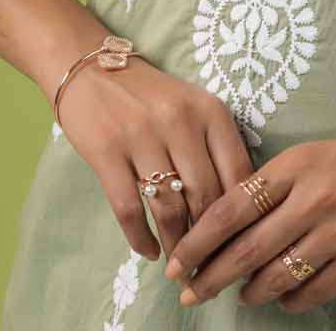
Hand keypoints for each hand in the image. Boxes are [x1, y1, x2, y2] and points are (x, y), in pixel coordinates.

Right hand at [54, 55, 254, 263]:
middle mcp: (180, 120)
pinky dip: (140, 238)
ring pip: (169, 208)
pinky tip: (148, 251)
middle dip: (209, 241)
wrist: (92, 68)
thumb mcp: (194, 109)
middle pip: (205, 197)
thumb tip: (238, 210)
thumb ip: (216, 149)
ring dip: (177, 245)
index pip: (238, 174)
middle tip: (210, 267)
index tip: (240, 245)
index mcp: (210, 110)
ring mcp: (142, 135)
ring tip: (180, 265)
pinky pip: (129, 208)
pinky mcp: (107, 150)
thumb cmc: (152, 97)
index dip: (242, 217)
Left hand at [163, 119, 335, 314]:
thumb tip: (235, 219)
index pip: (231, 207)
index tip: (178, 260)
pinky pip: (311, 292)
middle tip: (190, 292)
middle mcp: (313, 198)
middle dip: (211, 276)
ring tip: (240, 293)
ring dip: (250, 291)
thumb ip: (280, 182)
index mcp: (297, 163)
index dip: (199, 239)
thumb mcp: (320, 152)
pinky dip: (289, 300)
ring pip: (275, 276)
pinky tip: (283, 298)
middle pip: (245, 248)